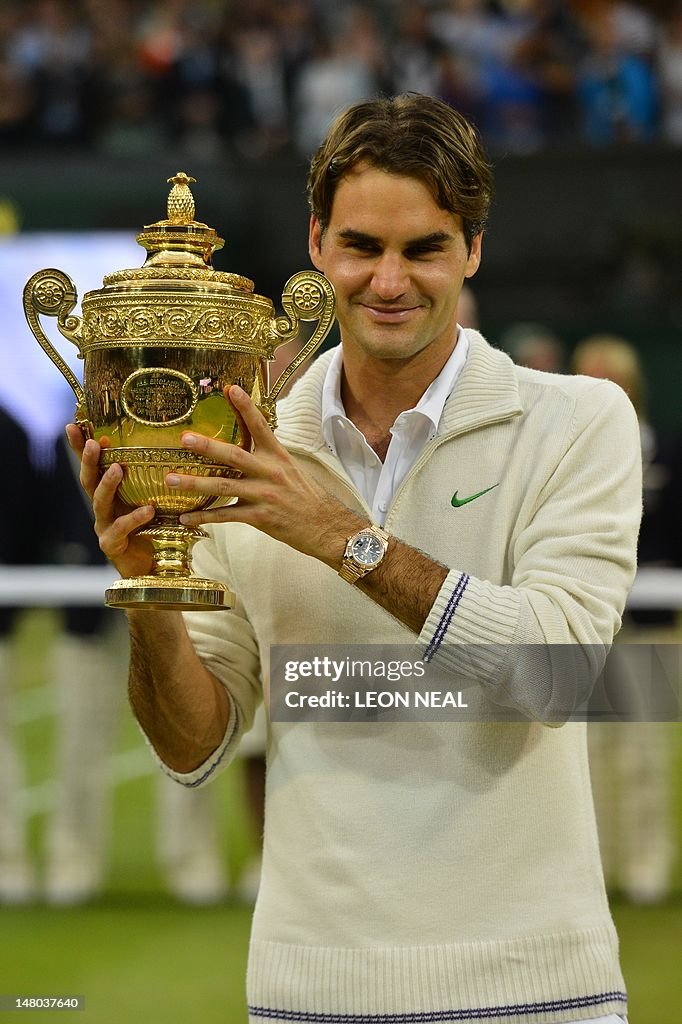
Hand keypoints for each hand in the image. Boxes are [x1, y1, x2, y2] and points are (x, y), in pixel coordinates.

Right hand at [65, 423, 155, 578]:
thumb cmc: (151, 531)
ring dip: (107, 484)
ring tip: (117, 468)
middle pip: (89, 481)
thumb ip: (151, 481)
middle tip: (92, 443)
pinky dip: (134, 518)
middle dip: (88, 461)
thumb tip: (165, 448)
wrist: (151, 568)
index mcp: (108, 494)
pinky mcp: (111, 544)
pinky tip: (148, 509)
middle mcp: (102, 508)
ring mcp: (103, 526)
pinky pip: (120, 529)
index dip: (79, 448)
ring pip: (100, 502)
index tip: (73, 425)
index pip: (91, 467)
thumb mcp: (150, 500)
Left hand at [167, 385, 360, 566]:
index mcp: (278, 456)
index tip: (231, 388)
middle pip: (234, 456)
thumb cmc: (305, 495)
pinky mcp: (260, 517)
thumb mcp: (290, 468)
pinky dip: (204, 517)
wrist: (325, 525)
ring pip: (224, 487)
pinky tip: (186, 517)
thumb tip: (246, 439)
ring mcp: (264, 495)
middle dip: (207, 447)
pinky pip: (226, 517)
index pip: (260, 426)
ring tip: (171, 479)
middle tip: (184, 439)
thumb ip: (267, 455)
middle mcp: (270, 473)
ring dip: (195, 483)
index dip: (245, 407)